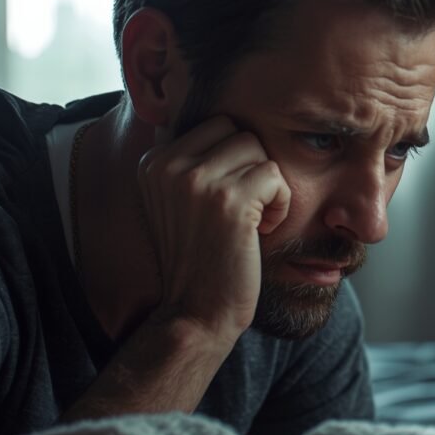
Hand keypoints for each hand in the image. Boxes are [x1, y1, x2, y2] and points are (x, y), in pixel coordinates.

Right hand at [138, 116, 290, 344]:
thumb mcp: (180, 203)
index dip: (234, 162)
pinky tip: (261, 229)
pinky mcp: (228, 200)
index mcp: (153, 161)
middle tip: (244, 210)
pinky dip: (281, 203)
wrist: (196, 312)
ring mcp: (196, 180)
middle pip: (237, 131)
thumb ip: (193, 161)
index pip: (215, 126)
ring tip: (251, 220)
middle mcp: (167, 164)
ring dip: (267, 186)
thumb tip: (228, 122)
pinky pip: (275, 175)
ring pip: (258, 149)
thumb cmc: (200, 258)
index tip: (225, 202)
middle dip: (252, 168)